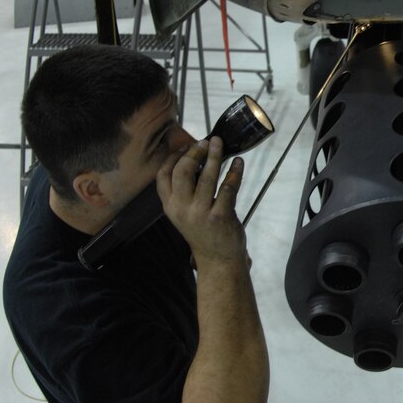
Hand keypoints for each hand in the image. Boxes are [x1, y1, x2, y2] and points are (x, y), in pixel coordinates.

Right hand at [157, 137, 247, 269]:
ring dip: (215, 156)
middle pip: (183, 171)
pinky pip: (228, 187)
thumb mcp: (185, 213)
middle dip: (194, 152)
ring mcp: (201, 213)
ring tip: (220, 144)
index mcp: (170, 207)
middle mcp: (181, 209)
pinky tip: (238, 162)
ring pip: (207, 176)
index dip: (174, 157)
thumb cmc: (203, 232)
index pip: (163, 175)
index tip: (185, 145)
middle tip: (205, 142)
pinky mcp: (221, 216)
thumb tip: (194, 158)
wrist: (218, 260)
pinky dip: (235, 172)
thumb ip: (185, 191)